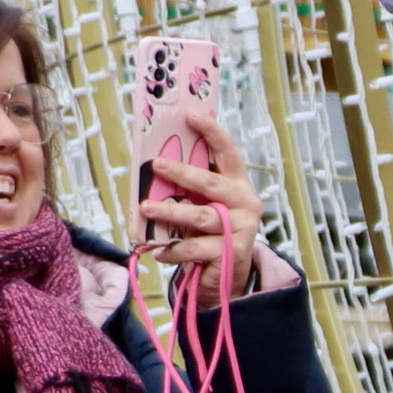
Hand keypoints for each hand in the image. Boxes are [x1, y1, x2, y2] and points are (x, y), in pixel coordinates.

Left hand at [137, 96, 274, 305]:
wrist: (227, 277)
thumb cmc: (210, 233)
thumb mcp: (204, 205)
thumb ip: (192, 189)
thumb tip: (157, 165)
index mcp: (238, 184)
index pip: (228, 152)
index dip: (211, 132)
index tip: (190, 115)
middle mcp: (245, 203)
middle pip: (211, 183)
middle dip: (181, 173)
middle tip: (156, 165)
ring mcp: (241, 229)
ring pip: (201, 216)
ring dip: (170, 211)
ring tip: (147, 208)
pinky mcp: (232, 253)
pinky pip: (195, 248)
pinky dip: (173, 249)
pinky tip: (158, 250)